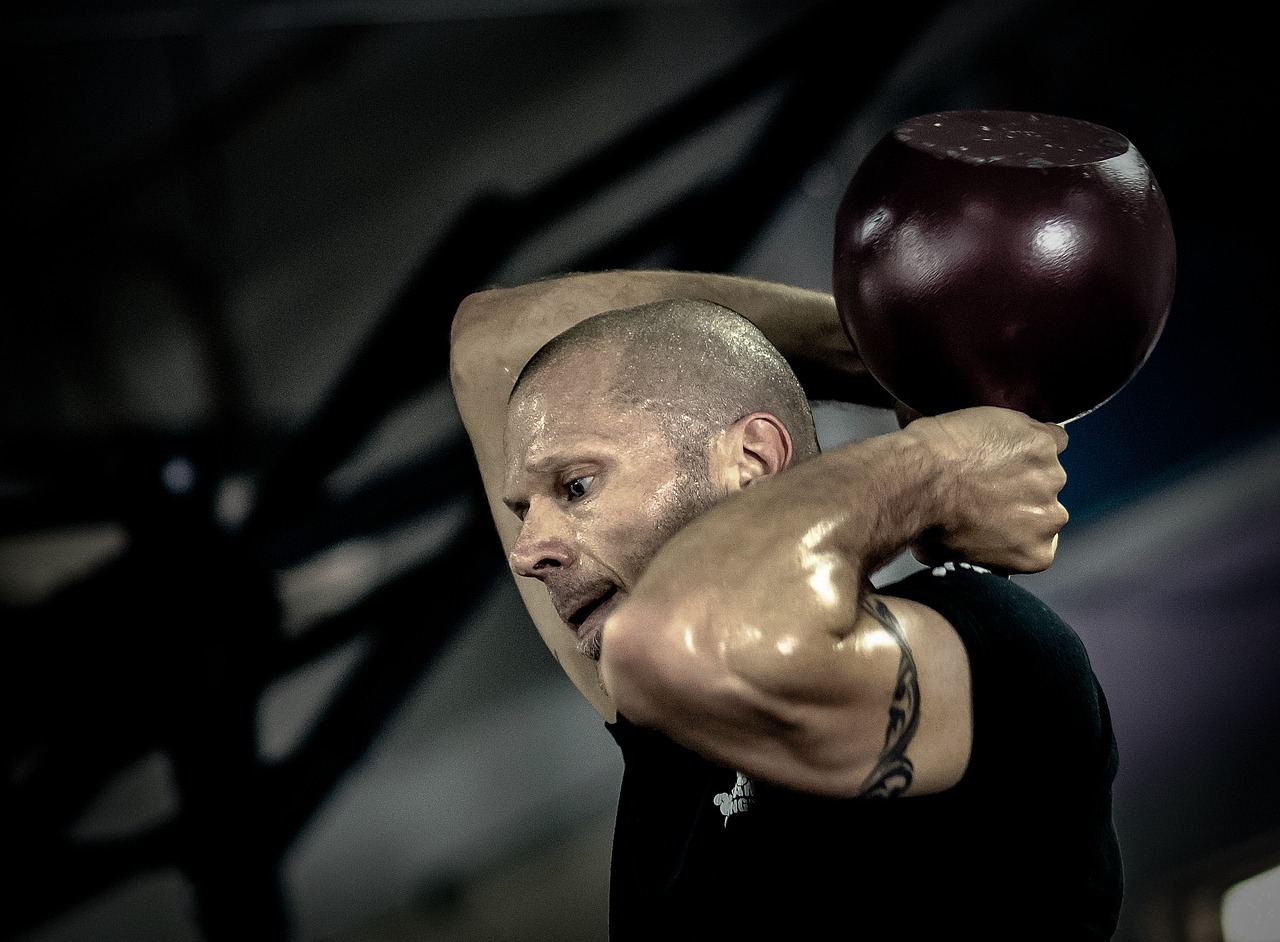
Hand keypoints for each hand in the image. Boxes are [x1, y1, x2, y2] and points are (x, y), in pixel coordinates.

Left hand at [904, 407, 1068, 572]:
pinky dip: (1031, 434)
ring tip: (983, 456)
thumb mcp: (952, 558)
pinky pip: (1050, 437)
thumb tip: (974, 543)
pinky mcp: (1042, 443)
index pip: (1037, 537)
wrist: (918, 482)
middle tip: (983, 481)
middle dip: (1019, 492)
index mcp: (1036, 554)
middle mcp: (1051, 519)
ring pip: (1045, 467)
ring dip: (1022, 462)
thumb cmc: (926, 524)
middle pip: (1043, 502)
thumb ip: (981, 552)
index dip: (1014, 521)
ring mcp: (1050, 477)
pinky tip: (1006, 434)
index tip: (995, 510)